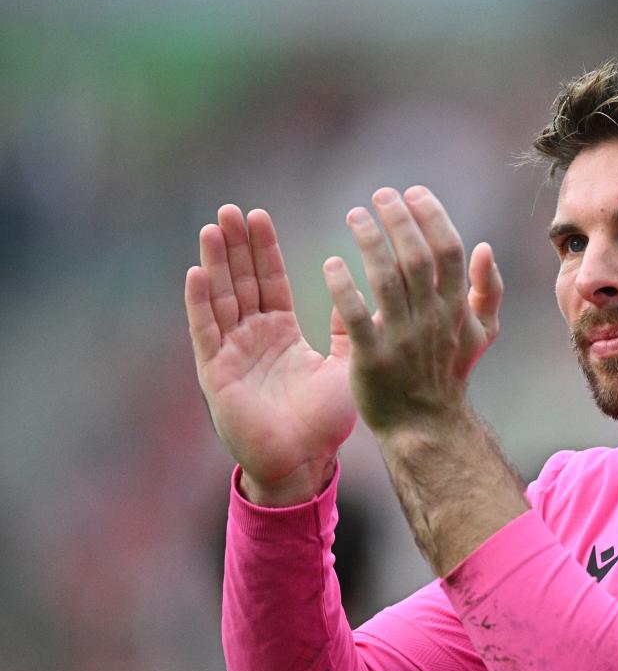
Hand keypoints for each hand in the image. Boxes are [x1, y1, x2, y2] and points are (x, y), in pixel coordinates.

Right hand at [185, 205, 357, 504]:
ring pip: (220, 299)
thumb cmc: (326, 421)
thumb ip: (352, 328)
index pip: (269, 282)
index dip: (263, 250)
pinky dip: (200, 302)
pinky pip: (206, 331)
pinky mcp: (215, 373)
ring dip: (215, 263)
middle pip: (240, 283)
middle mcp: (252, 339)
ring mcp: (230, 354)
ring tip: (213, 227)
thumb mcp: (346, 364)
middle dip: (236, 246)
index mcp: (281, 335)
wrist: (305, 462)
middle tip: (231, 209)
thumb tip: (368, 291)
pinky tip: (196, 272)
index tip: (259, 215)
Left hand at [322, 186, 502, 436]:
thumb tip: (484, 247)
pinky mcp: (373, 358)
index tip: (411, 192)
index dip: (431, 216)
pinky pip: (356, 317)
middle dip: (399, 220)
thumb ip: (488, 289)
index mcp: (456, 308)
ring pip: (387, 280)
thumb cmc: (449, 373)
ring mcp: (403, 339)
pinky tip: (331, 265)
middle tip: (380, 195)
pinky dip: (344, 289)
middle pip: (417, 257)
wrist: (427, 425)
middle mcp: (432, 319)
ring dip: (370, 242)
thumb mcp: (482, 333)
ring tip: (354, 215)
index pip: (448, 250)